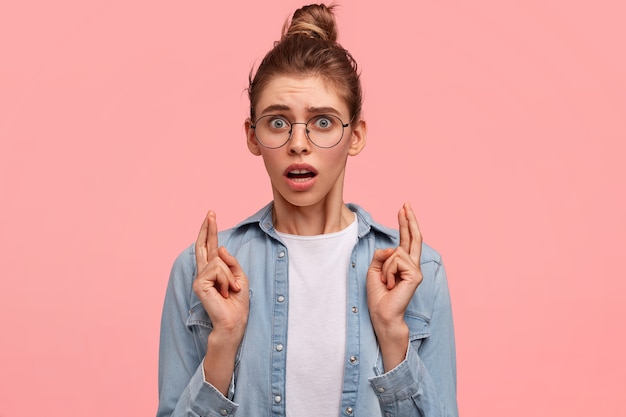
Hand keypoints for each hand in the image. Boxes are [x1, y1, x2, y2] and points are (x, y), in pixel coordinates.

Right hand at [193, 211, 248, 337]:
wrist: (234, 320)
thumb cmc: (237, 301)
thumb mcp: (239, 276)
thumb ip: (230, 261)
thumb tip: (220, 248)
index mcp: (213, 270)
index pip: (210, 247)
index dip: (210, 232)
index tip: (211, 216)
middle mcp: (203, 272)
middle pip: (203, 245)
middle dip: (208, 228)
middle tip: (211, 212)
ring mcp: (199, 278)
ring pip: (218, 261)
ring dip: (230, 276)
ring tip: (230, 291)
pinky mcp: (199, 284)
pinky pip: (217, 270)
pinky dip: (226, 281)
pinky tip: (224, 293)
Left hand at [366, 202, 422, 327]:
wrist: (382, 313)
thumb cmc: (378, 294)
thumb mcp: (375, 268)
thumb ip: (382, 255)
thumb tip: (393, 248)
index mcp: (403, 264)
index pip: (406, 240)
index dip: (405, 224)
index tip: (403, 209)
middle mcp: (412, 265)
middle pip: (413, 237)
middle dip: (409, 220)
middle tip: (405, 204)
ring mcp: (416, 270)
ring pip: (396, 252)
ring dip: (384, 267)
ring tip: (386, 282)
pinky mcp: (415, 275)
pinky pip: (396, 261)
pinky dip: (387, 272)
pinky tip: (390, 284)